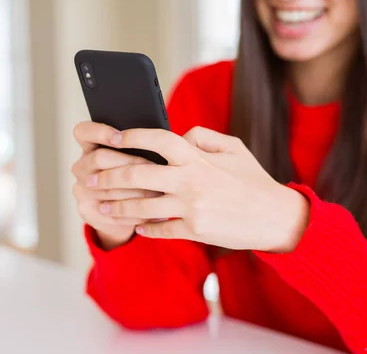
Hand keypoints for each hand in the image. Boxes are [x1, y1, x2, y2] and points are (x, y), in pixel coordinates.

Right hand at [71, 122, 161, 249]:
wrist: (121, 213)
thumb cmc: (135, 177)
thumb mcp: (135, 157)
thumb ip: (144, 147)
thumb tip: (170, 139)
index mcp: (90, 147)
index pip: (84, 131)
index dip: (99, 132)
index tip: (119, 136)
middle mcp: (81, 167)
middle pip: (99, 157)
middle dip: (130, 163)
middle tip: (155, 169)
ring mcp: (81, 190)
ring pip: (109, 188)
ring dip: (136, 192)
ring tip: (159, 194)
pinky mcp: (87, 211)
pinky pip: (111, 211)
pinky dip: (133, 214)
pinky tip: (150, 214)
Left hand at [87, 126, 309, 251]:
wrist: (276, 218)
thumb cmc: (252, 180)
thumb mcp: (233, 148)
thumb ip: (202, 137)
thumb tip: (177, 136)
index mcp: (198, 157)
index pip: (158, 139)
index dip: (132, 135)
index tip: (113, 137)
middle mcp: (190, 180)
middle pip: (138, 173)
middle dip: (109, 175)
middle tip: (90, 178)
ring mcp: (191, 207)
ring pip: (142, 205)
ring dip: (117, 206)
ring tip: (100, 205)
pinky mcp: (194, 230)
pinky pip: (159, 229)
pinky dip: (143, 228)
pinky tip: (134, 226)